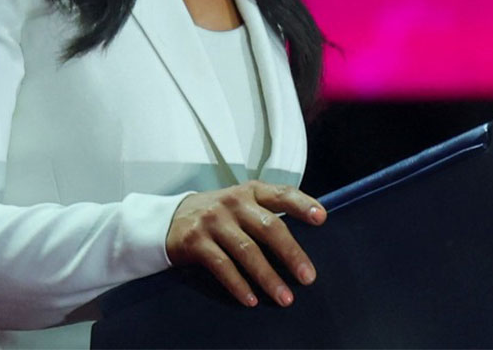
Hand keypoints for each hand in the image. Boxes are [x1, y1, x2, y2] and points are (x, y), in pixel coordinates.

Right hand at [165, 182, 326, 307]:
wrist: (171, 219)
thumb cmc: (219, 215)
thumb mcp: (242, 205)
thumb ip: (266, 215)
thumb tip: (301, 247)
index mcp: (250, 192)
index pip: (281, 194)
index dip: (302, 204)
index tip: (321, 218)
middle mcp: (233, 202)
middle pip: (268, 227)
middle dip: (291, 253)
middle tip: (308, 277)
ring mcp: (213, 220)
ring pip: (247, 250)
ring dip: (268, 277)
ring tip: (284, 297)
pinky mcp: (196, 240)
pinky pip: (222, 265)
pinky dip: (238, 284)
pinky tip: (251, 300)